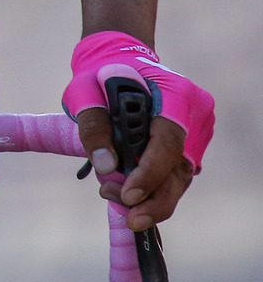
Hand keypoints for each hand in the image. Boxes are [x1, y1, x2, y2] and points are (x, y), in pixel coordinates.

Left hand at [62, 31, 214, 231]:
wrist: (120, 62)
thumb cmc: (101, 75)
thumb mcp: (84, 90)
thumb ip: (92, 124)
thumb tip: (106, 166)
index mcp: (175, 94)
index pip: (168, 141)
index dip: (150, 172)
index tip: (128, 194)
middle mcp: (195, 115)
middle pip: (180, 168)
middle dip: (154, 198)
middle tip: (129, 218)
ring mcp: (197, 132)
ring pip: (179, 177)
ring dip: (150, 196)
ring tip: (114, 197)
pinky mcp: (190, 145)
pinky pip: (174, 173)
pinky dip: (152, 187)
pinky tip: (127, 192)